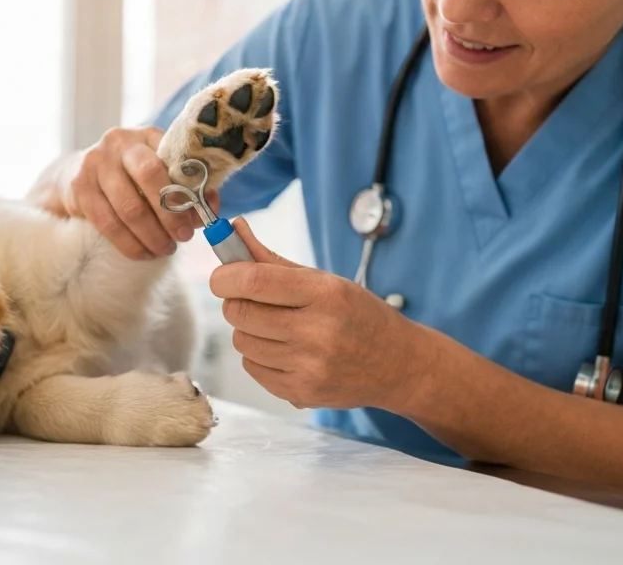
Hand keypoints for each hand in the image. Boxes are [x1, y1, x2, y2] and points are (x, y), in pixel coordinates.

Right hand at [34, 126, 216, 259]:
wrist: (75, 174)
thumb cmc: (128, 176)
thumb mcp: (158, 171)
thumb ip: (187, 186)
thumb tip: (212, 206)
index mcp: (146, 135)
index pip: (173, 158)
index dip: (189, 189)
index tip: (200, 216)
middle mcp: (118, 142)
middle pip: (149, 176)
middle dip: (171, 214)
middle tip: (183, 237)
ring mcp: (95, 163)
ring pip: (129, 206)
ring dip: (151, 235)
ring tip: (165, 250)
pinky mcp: (79, 188)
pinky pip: (107, 223)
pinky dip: (129, 244)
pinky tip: (143, 253)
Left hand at [209, 218, 430, 410]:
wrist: (398, 365)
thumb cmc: (360, 315)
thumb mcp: (326, 280)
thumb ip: (274, 260)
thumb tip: (234, 230)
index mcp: (325, 294)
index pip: (254, 281)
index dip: (226, 276)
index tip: (223, 276)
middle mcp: (318, 332)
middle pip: (241, 313)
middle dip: (236, 303)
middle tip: (251, 300)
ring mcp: (309, 367)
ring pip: (242, 342)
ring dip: (249, 331)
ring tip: (275, 327)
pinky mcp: (301, 393)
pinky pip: (252, 368)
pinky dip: (258, 357)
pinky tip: (284, 350)